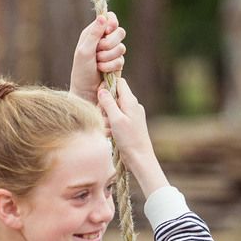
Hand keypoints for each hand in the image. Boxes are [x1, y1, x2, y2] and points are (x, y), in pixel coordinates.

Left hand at [70, 11, 126, 101]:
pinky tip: (102, 70)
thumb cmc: (81, 71)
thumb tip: (102, 17)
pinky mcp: (116, 63)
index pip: (109, 18)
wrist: (86, 91)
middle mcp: (103, 40)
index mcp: (93, 33)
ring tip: (98, 63)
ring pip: (122, 47)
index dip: (112, 23)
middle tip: (98, 51)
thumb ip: (94, 34)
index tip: (109, 30)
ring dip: (109, 57)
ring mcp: (111, 52)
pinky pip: (121, 60)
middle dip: (110, 43)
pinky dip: (111, 66)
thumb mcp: (84, 51)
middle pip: (120, 32)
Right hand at [96, 79, 164, 193]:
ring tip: (108, 129)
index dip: (108, 85)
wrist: (140, 158)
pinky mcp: (129, 125)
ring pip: (113, 109)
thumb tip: (102, 89)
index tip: (100, 96)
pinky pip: (116, 119)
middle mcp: (132, 106)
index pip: (119, 82)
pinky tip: (110, 134)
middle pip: (114, 97)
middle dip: (105, 106)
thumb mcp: (116, 119)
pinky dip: (111, 125)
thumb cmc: (129, 139)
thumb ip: (108, 103)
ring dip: (107, 118)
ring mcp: (131, 115)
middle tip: (104, 117)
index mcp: (131, 101)